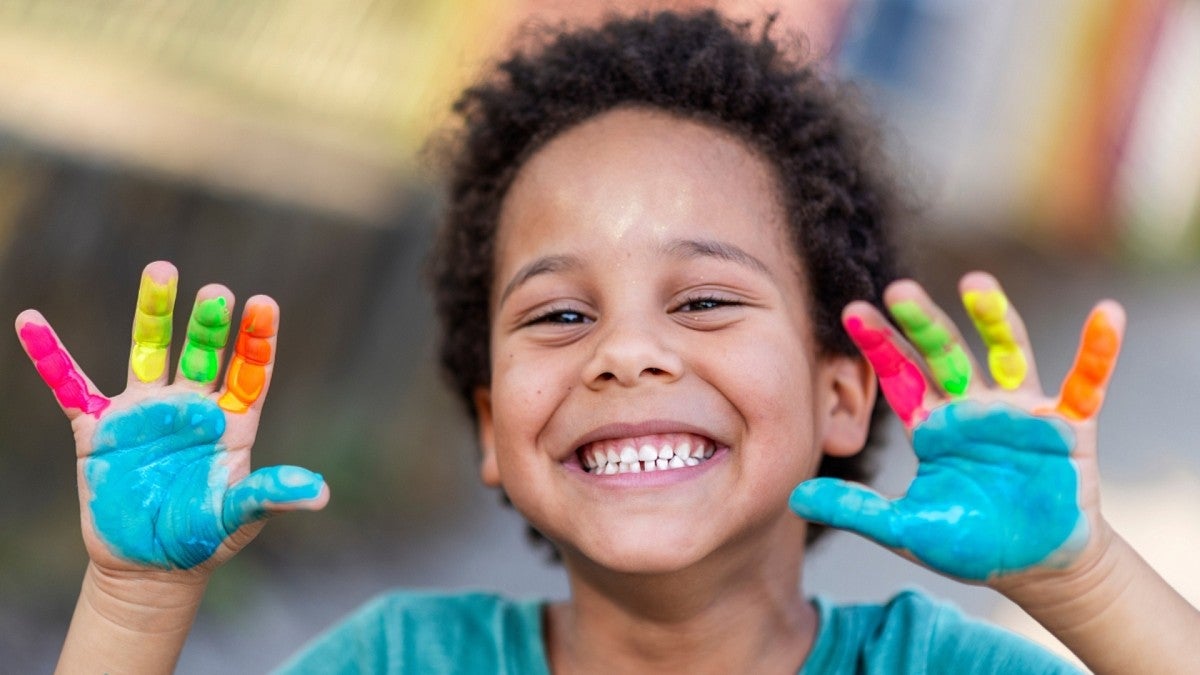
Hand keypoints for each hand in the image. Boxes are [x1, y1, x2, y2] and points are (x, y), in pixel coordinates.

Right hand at [15, 261, 328, 576]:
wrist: (151, 566)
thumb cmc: (205, 537)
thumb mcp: (239, 516)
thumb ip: (271, 495)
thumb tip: (318, 494)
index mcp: (232, 421)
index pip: (249, 371)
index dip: (257, 340)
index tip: (264, 304)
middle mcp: (191, 406)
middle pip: (201, 353)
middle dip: (208, 324)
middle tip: (216, 292)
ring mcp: (145, 413)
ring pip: (148, 353)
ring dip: (153, 314)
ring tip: (161, 271)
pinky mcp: (100, 431)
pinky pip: (71, 388)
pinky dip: (50, 357)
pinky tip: (32, 323)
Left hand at [789, 272, 1121, 582]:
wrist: (1034, 569)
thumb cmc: (969, 542)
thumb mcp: (906, 529)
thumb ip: (855, 509)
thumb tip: (795, 496)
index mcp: (932, 424)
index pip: (899, 374)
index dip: (878, 344)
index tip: (851, 311)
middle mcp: (972, 406)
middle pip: (945, 353)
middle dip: (923, 322)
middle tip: (899, 289)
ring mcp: (1019, 411)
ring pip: (1007, 352)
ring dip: (995, 318)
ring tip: (977, 283)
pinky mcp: (1067, 425)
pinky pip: (1086, 381)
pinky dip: (1098, 350)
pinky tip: (1107, 315)